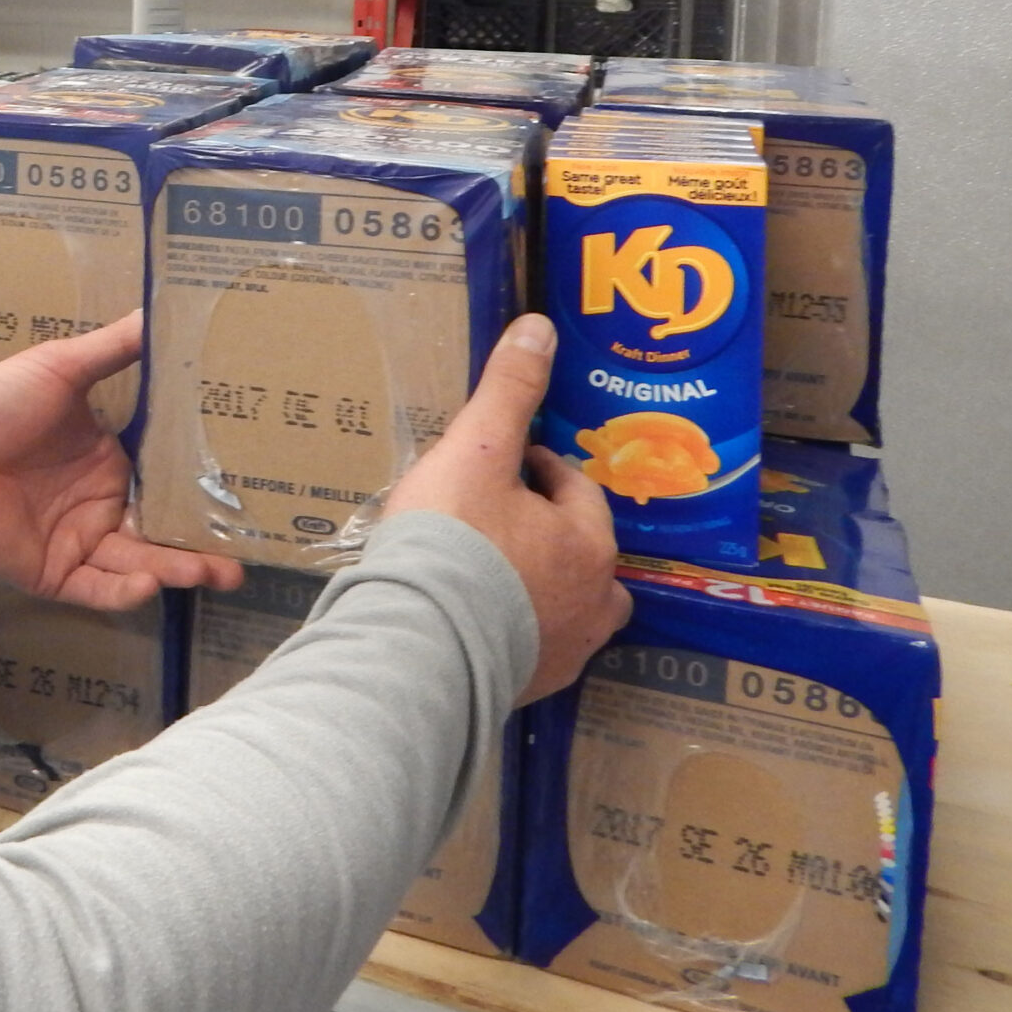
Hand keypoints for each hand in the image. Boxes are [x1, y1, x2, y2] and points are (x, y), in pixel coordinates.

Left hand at [0, 312, 242, 611]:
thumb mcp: (61, 368)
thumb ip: (113, 348)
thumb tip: (159, 311)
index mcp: (109, 461)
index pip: (168, 485)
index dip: (203, 496)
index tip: (245, 497)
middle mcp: (100, 505)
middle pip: (163, 535)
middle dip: (203, 550)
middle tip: (243, 557)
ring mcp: (78, 541)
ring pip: (140, 565)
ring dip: (176, 571)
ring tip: (214, 573)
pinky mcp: (53, 572)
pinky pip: (96, 589)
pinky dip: (123, 592)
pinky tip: (147, 584)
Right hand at [390, 314, 630, 702]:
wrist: (418, 643)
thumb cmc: (452, 542)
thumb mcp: (475, 451)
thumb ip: (508, 391)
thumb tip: (540, 324)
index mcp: (587, 542)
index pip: (575, 490)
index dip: (538, 467)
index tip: (503, 462)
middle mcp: (593, 602)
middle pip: (582, 552)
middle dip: (548, 530)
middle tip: (497, 516)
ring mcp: (565, 651)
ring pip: (568, 606)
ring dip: (542, 586)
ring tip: (494, 573)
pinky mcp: (531, 686)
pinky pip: (534, 649)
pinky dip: (516, 630)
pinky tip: (478, 621)